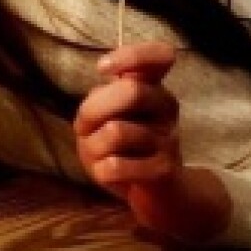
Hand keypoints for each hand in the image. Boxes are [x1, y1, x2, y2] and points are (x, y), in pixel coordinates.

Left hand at [73, 40, 230, 245]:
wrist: (159, 195)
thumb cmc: (126, 146)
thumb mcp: (110, 115)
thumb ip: (103, 99)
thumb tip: (99, 101)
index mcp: (153, 86)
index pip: (160, 55)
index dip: (131, 56)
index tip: (102, 68)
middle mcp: (167, 107)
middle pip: (131, 91)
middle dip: (93, 109)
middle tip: (81, 127)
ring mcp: (169, 138)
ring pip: (116, 131)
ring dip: (92, 146)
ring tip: (98, 156)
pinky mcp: (165, 169)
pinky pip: (117, 165)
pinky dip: (101, 171)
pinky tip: (109, 174)